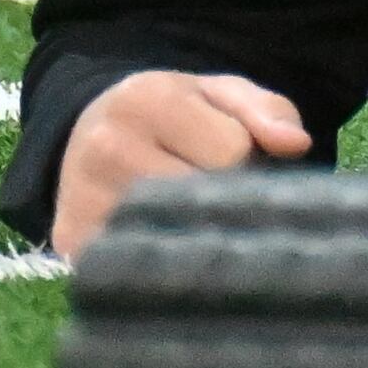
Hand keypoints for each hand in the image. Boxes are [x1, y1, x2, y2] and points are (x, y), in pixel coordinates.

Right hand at [52, 70, 312, 256]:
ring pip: (174, 242)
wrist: (92, 134)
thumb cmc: (174, 116)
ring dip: (197, 240)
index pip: (232, 154)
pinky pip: (137, 271)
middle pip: (203, 202)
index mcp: (146, 99)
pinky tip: (168, 251)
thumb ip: (267, 111)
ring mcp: (82, 199)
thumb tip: (297, 144)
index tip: (233, 161)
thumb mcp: (222, 95)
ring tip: (192, 219)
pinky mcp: (70, 245)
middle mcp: (105, 147)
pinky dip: (163, 268)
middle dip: (222, 204)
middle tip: (213, 195)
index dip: (246, 163)